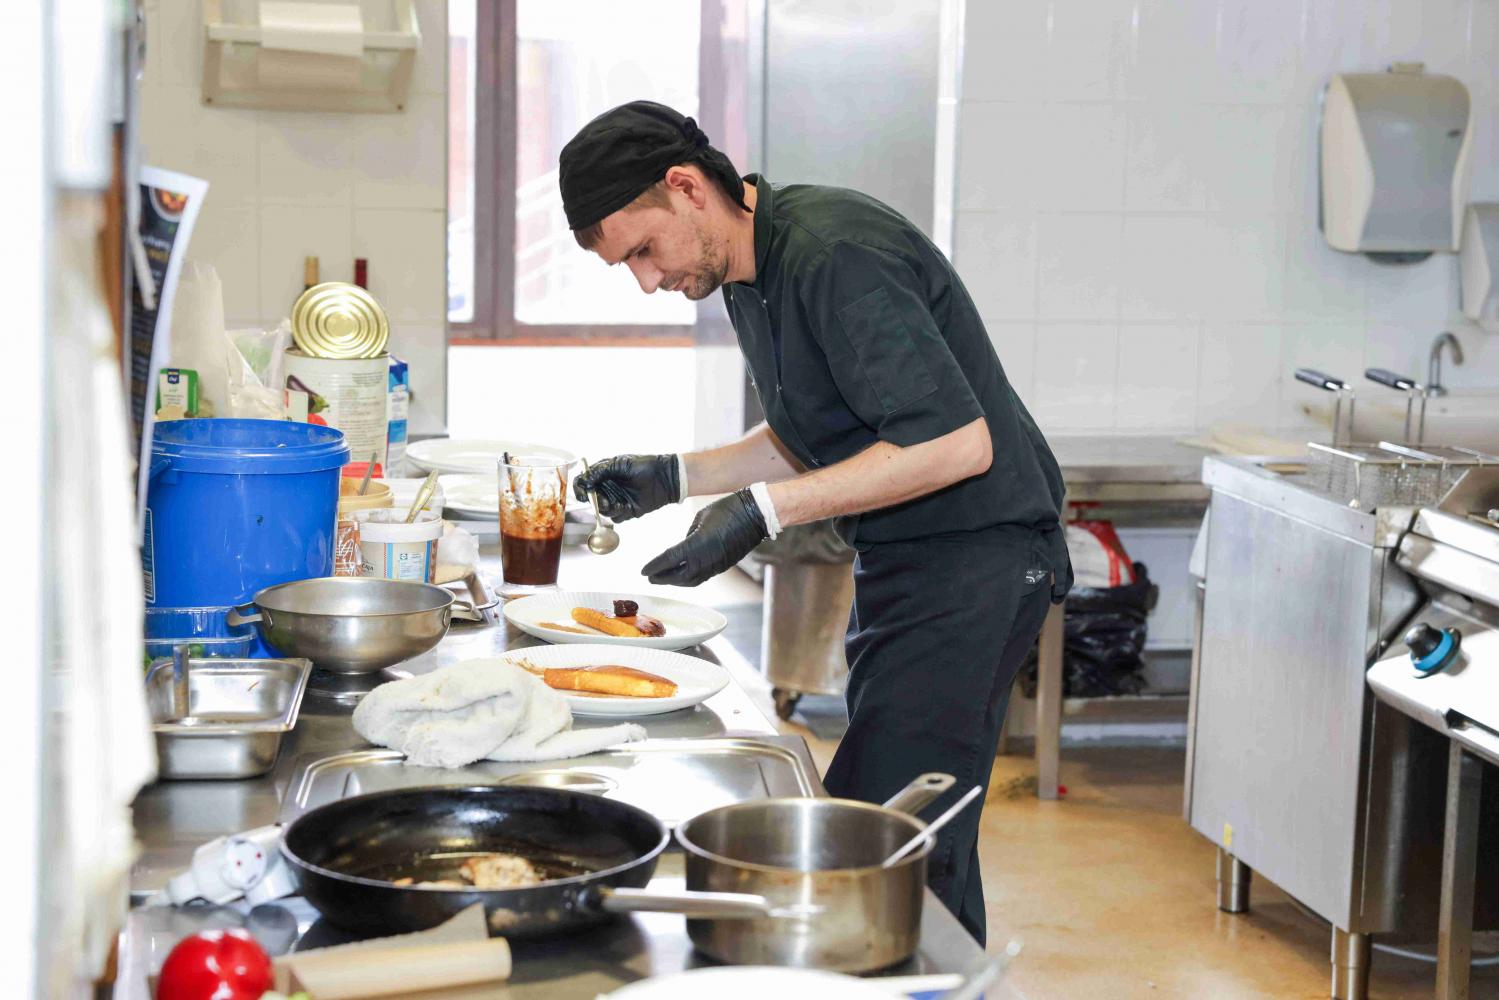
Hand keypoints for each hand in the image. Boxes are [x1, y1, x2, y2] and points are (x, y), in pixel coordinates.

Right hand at [574, 454, 680, 521]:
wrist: (665, 477)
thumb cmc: (645, 466)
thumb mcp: (620, 463)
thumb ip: (600, 471)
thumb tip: (584, 480)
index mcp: (603, 475)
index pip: (584, 483)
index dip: (580, 489)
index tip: (583, 493)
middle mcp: (607, 488)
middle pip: (591, 499)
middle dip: (595, 501)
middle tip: (603, 500)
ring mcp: (616, 499)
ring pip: (602, 510)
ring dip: (608, 508)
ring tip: (619, 503)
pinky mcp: (626, 510)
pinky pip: (616, 517)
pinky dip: (619, 513)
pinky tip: (627, 506)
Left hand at [642, 489, 768, 585]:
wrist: (755, 515)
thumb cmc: (727, 510)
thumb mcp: (700, 518)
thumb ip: (688, 535)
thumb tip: (682, 547)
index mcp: (696, 544)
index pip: (669, 559)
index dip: (654, 566)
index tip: (642, 571)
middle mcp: (705, 560)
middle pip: (678, 576)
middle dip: (662, 578)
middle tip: (649, 578)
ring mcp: (715, 565)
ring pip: (690, 581)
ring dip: (675, 581)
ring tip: (663, 579)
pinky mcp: (723, 566)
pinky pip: (701, 577)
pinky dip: (689, 579)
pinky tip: (682, 575)